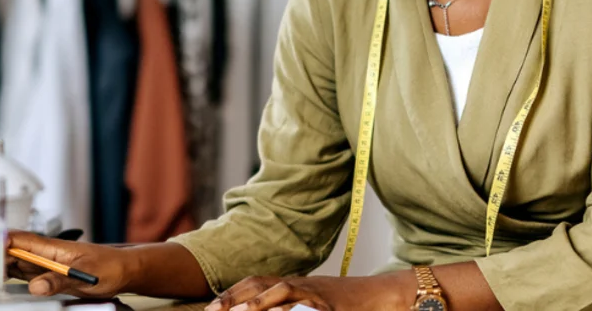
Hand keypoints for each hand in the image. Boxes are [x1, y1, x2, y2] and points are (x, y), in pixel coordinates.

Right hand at [0, 230, 135, 303]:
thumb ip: (58, 281)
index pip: (11, 242)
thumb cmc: (107, 266)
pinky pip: (7, 274)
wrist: (121, 270)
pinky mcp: (36, 272)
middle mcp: (37, 251)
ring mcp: (34, 261)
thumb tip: (35, 285)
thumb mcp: (85, 276)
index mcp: (47, 245)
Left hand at [206, 275, 403, 310]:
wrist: (380, 295)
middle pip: (260, 285)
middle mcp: (299, 285)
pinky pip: (306, 309)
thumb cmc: (342, 302)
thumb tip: (255, 309)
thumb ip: (285, 304)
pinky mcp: (329, 306)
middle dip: (234, 299)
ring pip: (281, 293)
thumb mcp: (309, 300)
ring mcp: (314, 294)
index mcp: (292, 283)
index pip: (254, 282)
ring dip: (257, 303)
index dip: (230, 293)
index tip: (211, 308)